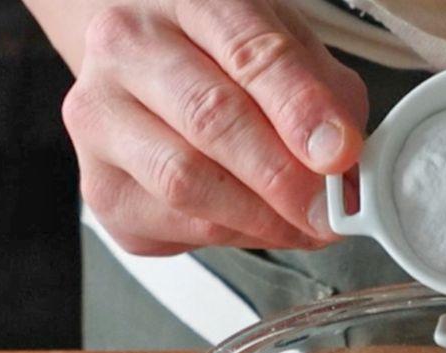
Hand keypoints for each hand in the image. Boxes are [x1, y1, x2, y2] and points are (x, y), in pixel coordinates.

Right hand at [62, 0, 367, 254]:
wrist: (146, 71)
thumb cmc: (224, 58)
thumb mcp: (289, 49)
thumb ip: (324, 97)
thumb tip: (345, 167)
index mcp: (188, 0)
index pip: (248, 54)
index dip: (301, 111)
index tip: (341, 154)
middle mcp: (128, 48)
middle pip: (210, 119)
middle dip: (283, 178)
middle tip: (329, 212)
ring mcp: (101, 118)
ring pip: (184, 181)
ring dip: (260, 218)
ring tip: (305, 226)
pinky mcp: (101, 187)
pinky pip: (175, 225)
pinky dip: (232, 236)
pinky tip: (258, 226)